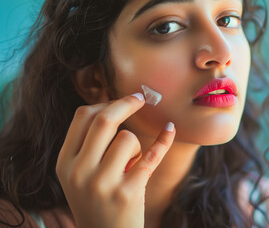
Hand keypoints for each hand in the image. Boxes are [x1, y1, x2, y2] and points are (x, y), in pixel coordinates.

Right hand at [56, 93, 175, 227]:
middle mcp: (80, 172)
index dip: (106, 102)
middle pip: (105, 120)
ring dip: (137, 145)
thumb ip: (88, 145)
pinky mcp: (128, 193)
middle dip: (126, 103)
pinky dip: (164, 140)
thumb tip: (114, 105)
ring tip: (132, 164)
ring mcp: (103, 184)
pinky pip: (151, 156)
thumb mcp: (78, 176)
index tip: (123, 100)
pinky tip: (170, 129)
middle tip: (142, 98)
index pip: (82, 117)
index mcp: (65, 163)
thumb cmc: (96, 202)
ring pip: (129, 138)